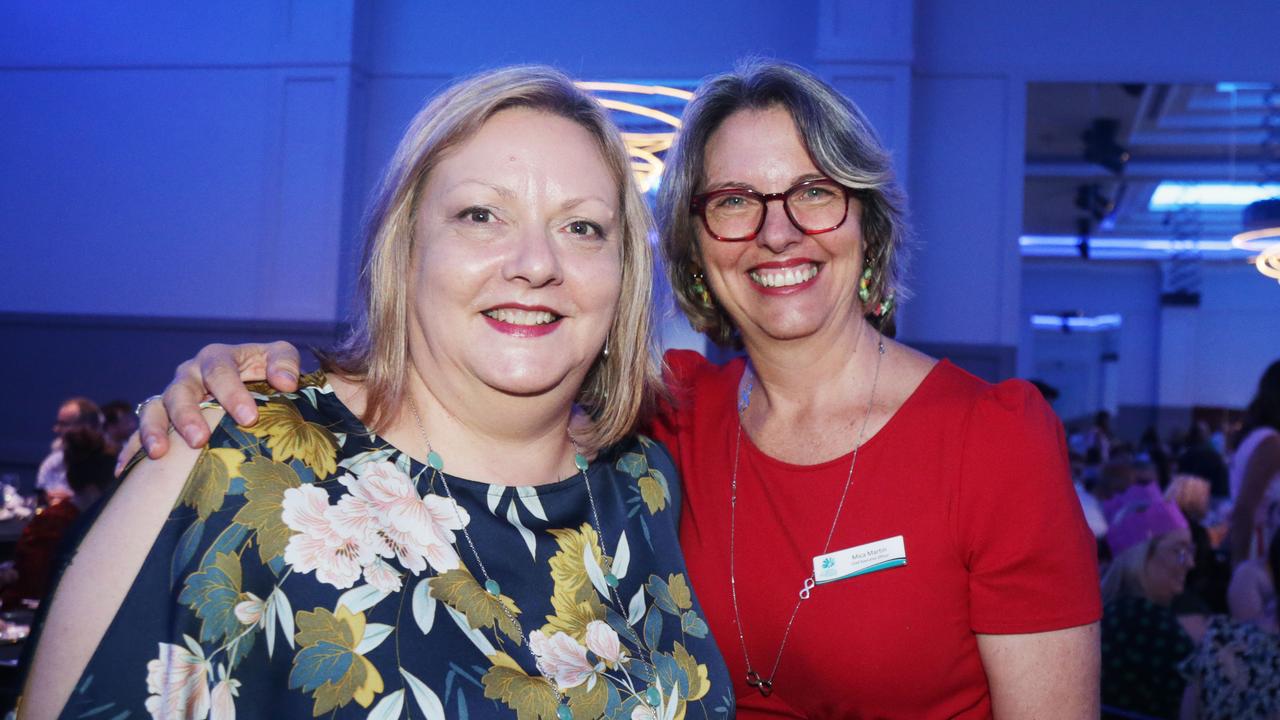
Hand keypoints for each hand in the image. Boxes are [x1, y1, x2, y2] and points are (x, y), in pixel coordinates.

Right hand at [139, 341, 301, 457]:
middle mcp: (189, 376)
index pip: (220, 371)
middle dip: (188, 415)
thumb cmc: (265, 371)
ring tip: (159, 454)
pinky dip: (130, 449)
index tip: (248, 417)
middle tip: (199, 440)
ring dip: (154, 431)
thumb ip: (285, 362)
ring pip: (154, 409)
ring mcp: (171, 397)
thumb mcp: (278, 358)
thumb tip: (287, 383)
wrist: (249, 382)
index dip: (232, 393)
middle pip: (181, 392)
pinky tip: (123, 471)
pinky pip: (137, 432)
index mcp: (216, 359)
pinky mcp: (160, 419)